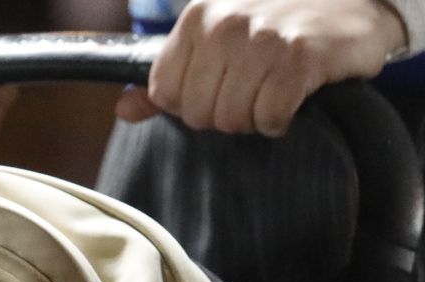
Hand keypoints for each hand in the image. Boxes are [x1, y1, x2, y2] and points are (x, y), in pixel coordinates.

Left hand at [116, 0, 406, 136]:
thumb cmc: (283, 20)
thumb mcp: (220, 35)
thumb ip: (171, 73)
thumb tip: (124, 109)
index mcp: (198, 18)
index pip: (165, 94)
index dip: (192, 103)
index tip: (221, 87)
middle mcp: (226, 24)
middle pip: (199, 114)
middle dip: (227, 113)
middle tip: (256, 87)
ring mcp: (263, 39)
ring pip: (233, 121)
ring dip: (257, 117)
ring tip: (277, 88)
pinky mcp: (300, 58)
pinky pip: (270, 119)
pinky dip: (283, 119)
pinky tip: (297, 94)